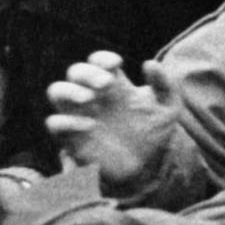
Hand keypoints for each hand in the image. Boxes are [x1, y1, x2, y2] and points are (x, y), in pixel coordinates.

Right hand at [45, 52, 179, 191]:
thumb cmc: (154, 132)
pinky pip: (55, 123)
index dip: (103, 58)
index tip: (117, 64)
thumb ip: (165, 84)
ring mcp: (80, 115)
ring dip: (69, 91)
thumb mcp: (169, 108)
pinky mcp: (72, 137)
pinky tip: (89, 125)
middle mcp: (94, 96)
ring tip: (89, 99)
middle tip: (105, 83)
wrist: (147, 166)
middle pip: (75, 72)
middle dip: (87, 73)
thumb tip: (150, 63)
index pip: (98, 61)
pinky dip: (67, 121)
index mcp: (115, 85)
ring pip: (56, 91)